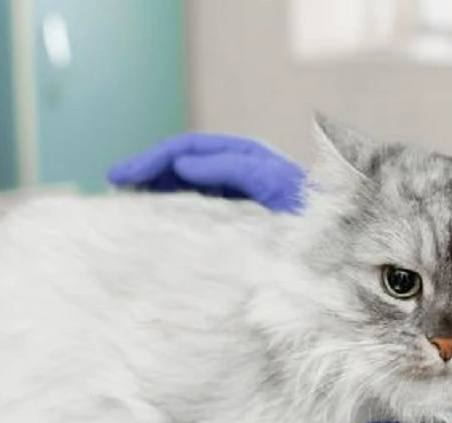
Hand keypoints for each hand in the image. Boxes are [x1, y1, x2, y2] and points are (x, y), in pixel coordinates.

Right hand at [106, 133, 305, 212]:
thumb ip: (228, 169)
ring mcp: (236, 195)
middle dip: (145, 170)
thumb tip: (181, 162)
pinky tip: (153, 221)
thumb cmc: (308, 213)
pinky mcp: (236, 219)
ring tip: (124, 201)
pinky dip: (171, 209)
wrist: (338, 245)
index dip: (152, 158)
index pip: (186, 149)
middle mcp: (237, 171)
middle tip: (112, 184)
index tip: (121, 175)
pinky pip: (196, 207)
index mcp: (244, 158)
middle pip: (180, 162)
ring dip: (154, 189)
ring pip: (183, 184)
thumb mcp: (269, 184)